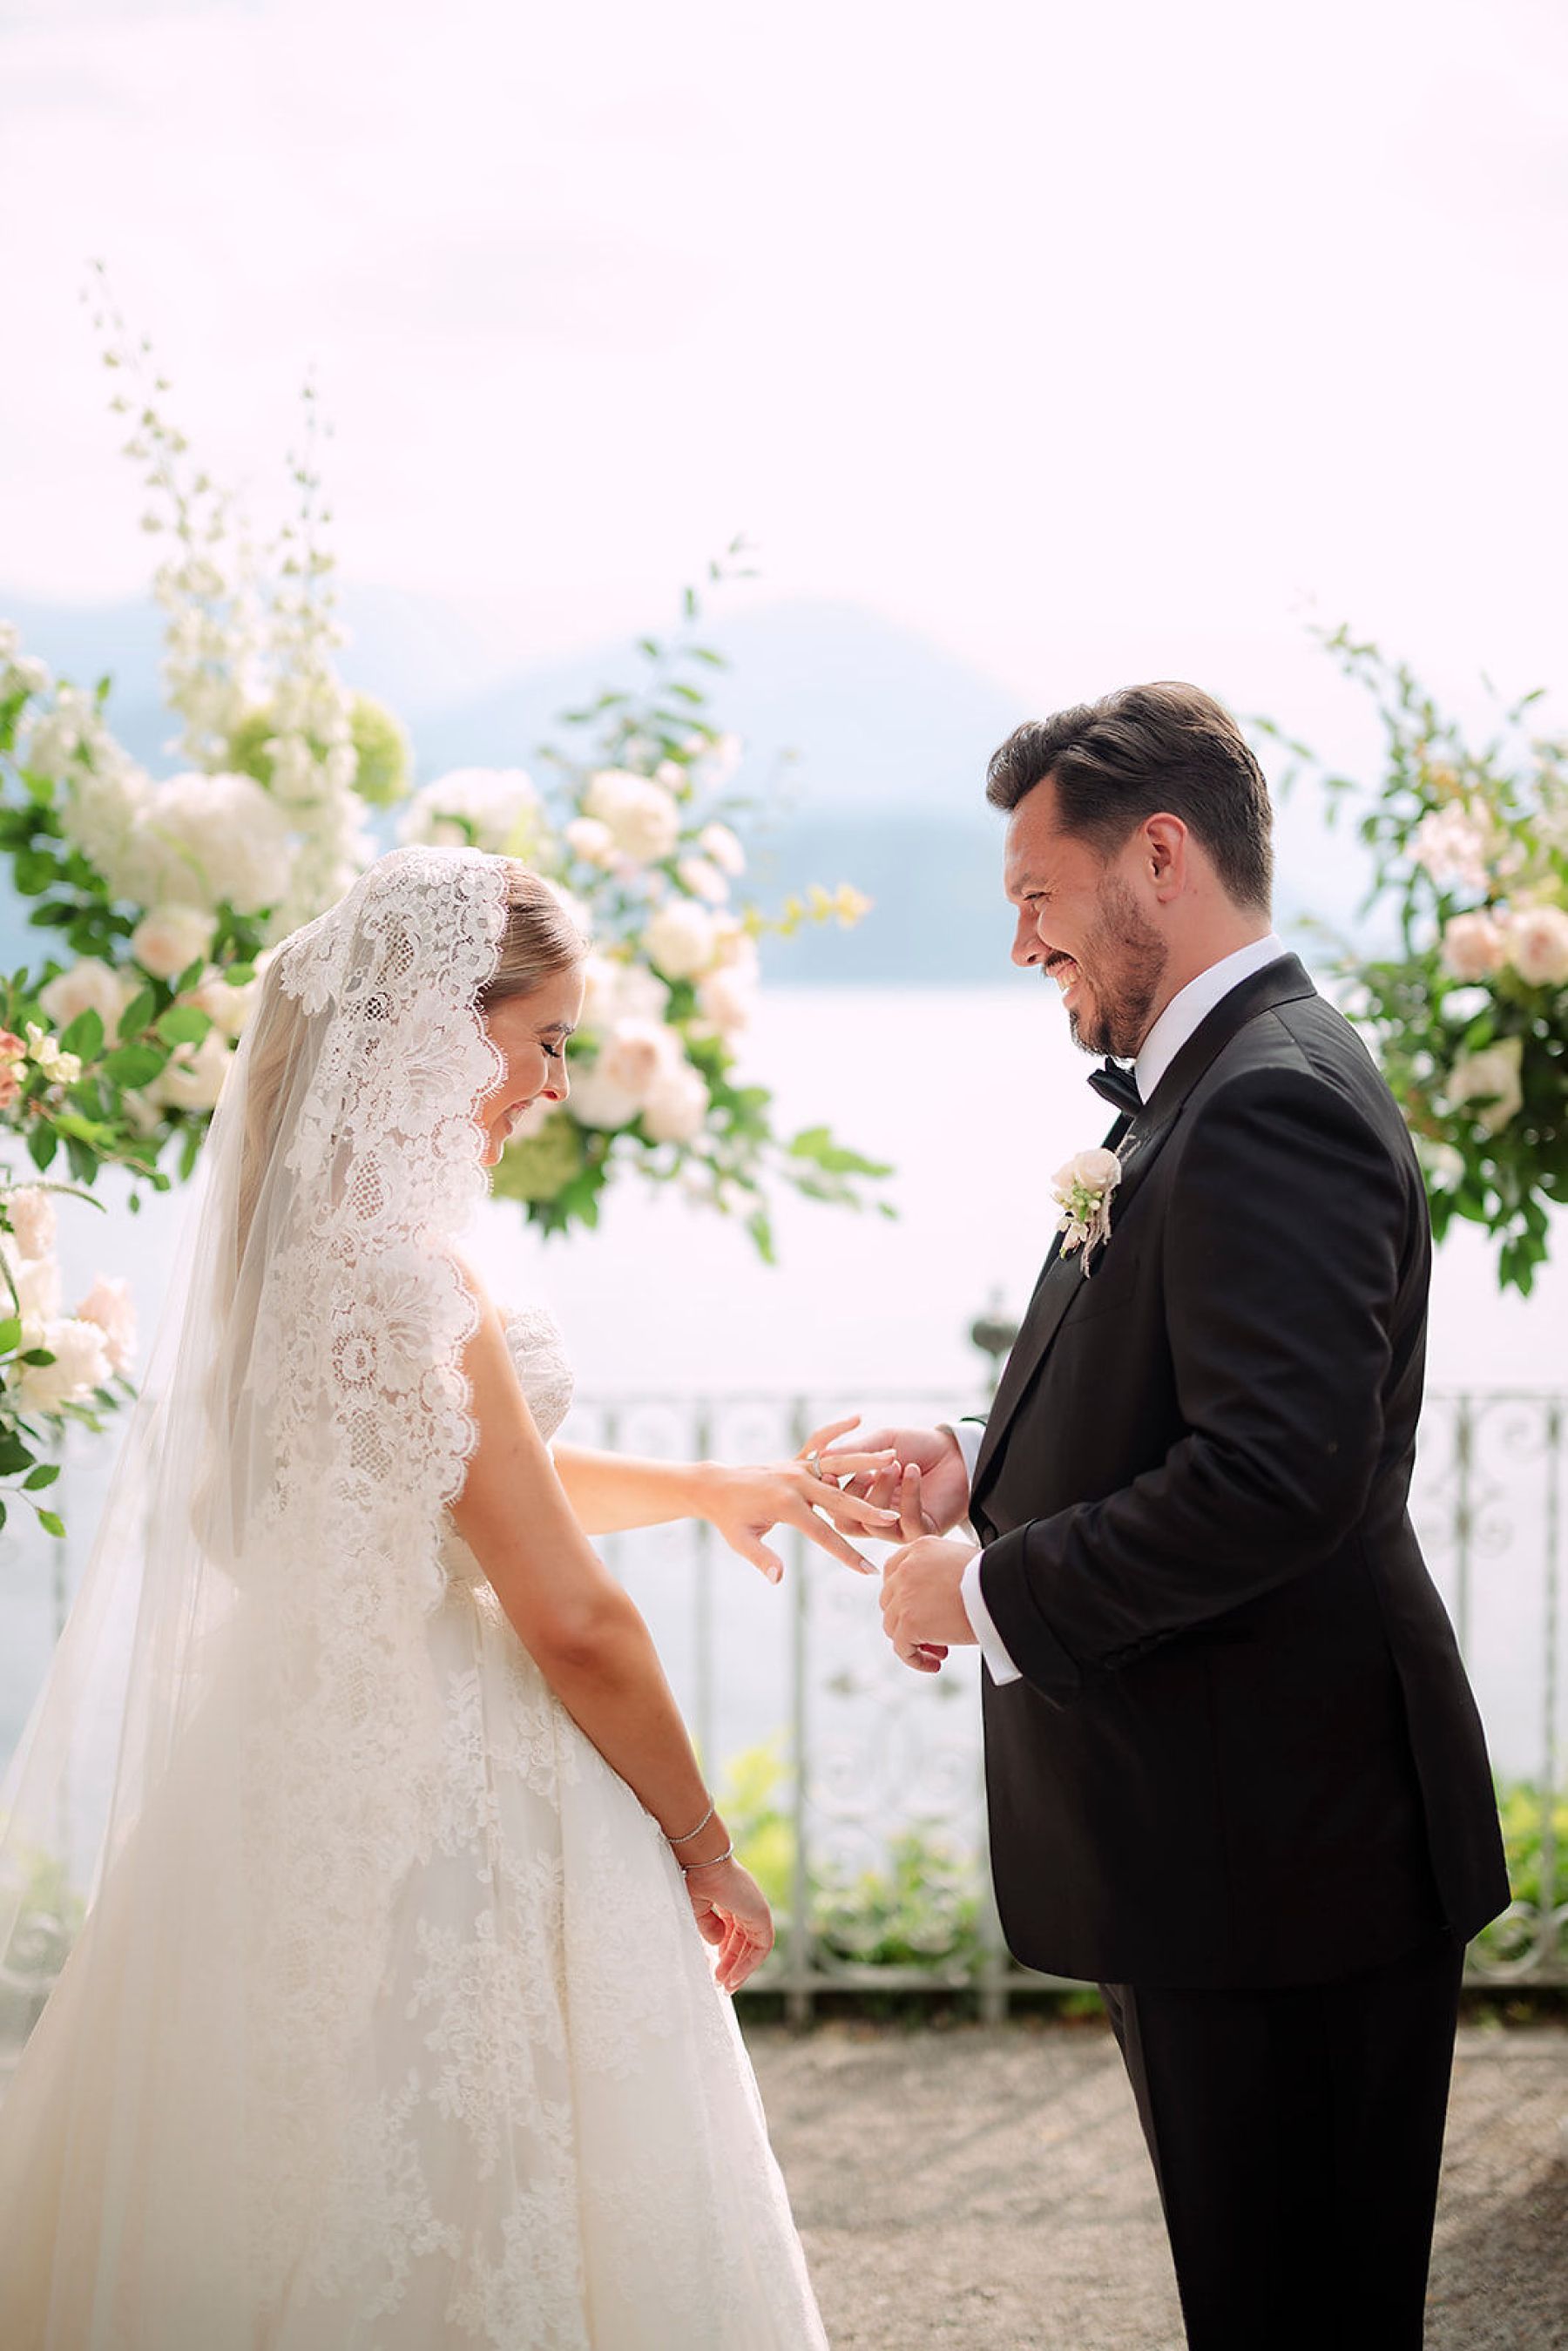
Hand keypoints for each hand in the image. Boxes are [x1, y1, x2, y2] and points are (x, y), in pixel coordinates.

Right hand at [683, 1855, 774, 1993]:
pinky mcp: (762, 1916)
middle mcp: (744, 1904)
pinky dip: (750, 1964)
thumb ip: (708, 1928)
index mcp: (729, 1900)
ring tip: (726, 1986)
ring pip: (753, 1947)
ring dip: (740, 1968)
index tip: (715, 1969)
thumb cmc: (695, 1880)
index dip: (725, 1952)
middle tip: (722, 1984)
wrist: (704, 1865)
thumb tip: (717, 1944)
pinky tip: (735, 1977)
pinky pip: (761, 1947)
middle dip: (732, 1964)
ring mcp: (755, 1909)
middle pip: (743, 1942)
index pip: (732, 1932)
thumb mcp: (696, 1909)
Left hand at [701, 1416, 901, 1582]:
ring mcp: (797, 1467)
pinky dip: (837, 1429)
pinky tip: (858, 1418)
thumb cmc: (729, 1518)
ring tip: (894, 1460)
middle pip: (839, 1499)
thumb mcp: (741, 1541)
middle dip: (868, 1510)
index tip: (868, 1570)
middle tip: (894, 1519)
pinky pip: (820, 1441)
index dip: (846, 1555)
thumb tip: (778, 1578)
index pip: (823, 1535)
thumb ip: (762, 1559)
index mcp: (785, 1506)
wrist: (716, 1486)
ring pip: (838, 1464)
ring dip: (866, 1462)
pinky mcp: (797, 1459)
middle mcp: (795, 1482)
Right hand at [825, 1424, 970, 1535]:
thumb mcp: (884, 1442)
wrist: (957, 1452)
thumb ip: (856, 1452)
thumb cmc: (919, 1446)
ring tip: (894, 1465)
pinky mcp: (922, 1532)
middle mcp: (877, 1515)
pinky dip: (908, 1494)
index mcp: (863, 1495)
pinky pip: (906, 1521)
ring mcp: (898, 1526)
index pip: (836, 1503)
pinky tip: (912, 1471)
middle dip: (852, 1497)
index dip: (830, 1491)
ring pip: (874, 1525)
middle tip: (863, 1472)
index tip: (830, 1471)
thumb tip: (823, 1457)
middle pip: (847, 1523)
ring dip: (881, 1492)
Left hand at [881, 1463, 978, 1672]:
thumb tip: (936, 1594)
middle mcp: (906, 1569)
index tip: (915, 1608)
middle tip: (934, 1633)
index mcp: (920, 1548)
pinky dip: (916, 1660)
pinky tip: (934, 1664)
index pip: (892, 1571)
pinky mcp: (910, 1623)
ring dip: (914, 1641)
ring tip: (940, 1650)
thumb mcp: (961, 1558)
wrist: (1002, 1589)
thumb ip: (939, 1568)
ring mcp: (905, 1596)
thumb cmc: (993, 1576)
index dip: (900, 1593)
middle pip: (890, 1601)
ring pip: (893, 1626)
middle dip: (909, 1619)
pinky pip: (902, 1648)